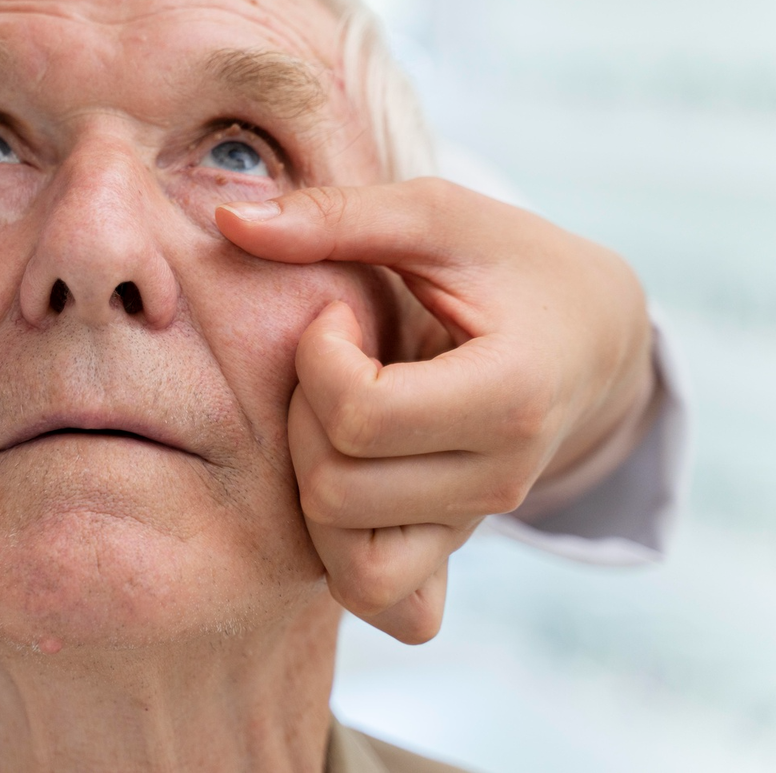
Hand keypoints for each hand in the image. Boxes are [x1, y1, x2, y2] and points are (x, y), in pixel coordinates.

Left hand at [217, 179, 654, 643]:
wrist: (590, 334)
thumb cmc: (508, 261)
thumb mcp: (436, 215)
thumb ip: (336, 217)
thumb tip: (226, 220)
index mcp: (512, 395)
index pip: (361, 418)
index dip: (318, 358)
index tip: (339, 316)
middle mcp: (502, 478)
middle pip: (338, 492)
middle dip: (304, 417)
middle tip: (333, 364)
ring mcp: (478, 523)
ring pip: (348, 560)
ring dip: (312, 484)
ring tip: (337, 418)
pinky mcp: (454, 547)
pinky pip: (385, 601)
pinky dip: (341, 557)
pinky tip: (343, 475)